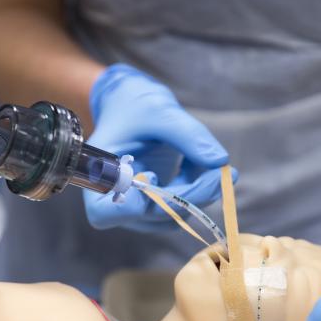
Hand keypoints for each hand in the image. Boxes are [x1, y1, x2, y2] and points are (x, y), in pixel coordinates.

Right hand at [83, 64, 228, 231]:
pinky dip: (201, 190)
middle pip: (150, 216)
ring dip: (201, 194)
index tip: (152, 174)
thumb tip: (219, 161)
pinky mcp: (157, 206)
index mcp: (98, 176)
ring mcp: (137, 208)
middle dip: (189, 195)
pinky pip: (183, 208)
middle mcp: (115, 200)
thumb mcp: (158, 110)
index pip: (105, 212)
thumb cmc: (134, 104)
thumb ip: (188, 135)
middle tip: (222, 173)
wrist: (132, 104)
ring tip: (220, 167)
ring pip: (173, 216)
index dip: (132, 204)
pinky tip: (210, 167)